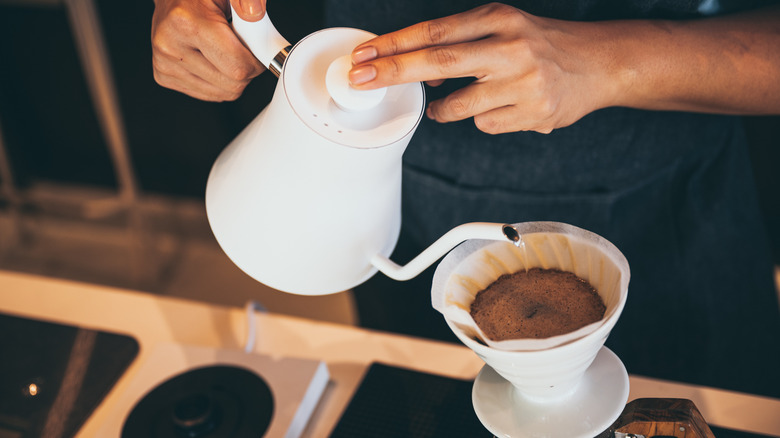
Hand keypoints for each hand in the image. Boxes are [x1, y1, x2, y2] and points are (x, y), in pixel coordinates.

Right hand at [151, 0, 266, 100]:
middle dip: (247, 71)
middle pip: (232, 84)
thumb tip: (254, 13)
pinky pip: (209, 95)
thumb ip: (245, 1)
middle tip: (244, 50)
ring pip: (222, 93)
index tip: (260, 52)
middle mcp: (170, 45)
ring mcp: (164, 64)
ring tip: (226, 52)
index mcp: (186, 23)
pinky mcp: (164, 76)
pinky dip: (219, 83)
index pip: (237, 66)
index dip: (257, 63)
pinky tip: (214, 61)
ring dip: (233, 78)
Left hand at [348, 3, 611, 133]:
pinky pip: (485, 125)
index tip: (363, 55)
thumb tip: (419, 75)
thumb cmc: (542, 44)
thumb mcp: (504, 26)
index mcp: (499, 18)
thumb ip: (462, 45)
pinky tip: (507, 106)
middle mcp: (511, 46)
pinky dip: (485, 119)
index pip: (434, 31)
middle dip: (392, 72)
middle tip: (359, 79)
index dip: (394, 44)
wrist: (600, 63)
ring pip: (458, 107)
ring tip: (464, 99)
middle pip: (438, 62)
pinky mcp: (534, 113)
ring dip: (446, 109)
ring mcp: (524, 82)